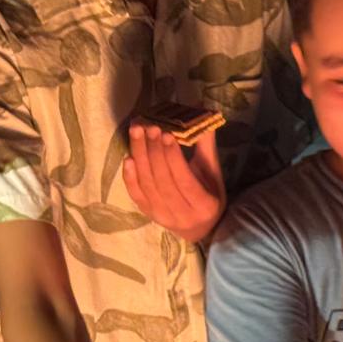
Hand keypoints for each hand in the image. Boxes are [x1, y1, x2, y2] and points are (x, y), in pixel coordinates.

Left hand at [122, 124, 225, 244]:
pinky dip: (130, 177)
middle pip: (163, 182)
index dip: (173, 157)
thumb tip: (200, 113)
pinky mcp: (149, 216)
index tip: (166, 133)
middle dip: (154, 152)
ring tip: (138, 133)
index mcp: (204, 204)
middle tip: (150, 127)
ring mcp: (163, 217)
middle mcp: (183, 215)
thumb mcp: (213, 173)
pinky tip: (129, 158)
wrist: (201, 228)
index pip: (185, 180)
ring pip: (148, 186)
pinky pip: (136, 196)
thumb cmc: (210, 195)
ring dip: (141, 157)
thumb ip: (206, 145)